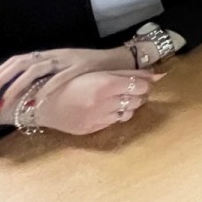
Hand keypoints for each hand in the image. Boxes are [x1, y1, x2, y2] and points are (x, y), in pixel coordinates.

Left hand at [0, 47, 132, 114]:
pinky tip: (37, 100)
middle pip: (20, 63)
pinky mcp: (82, 66)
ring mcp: (68, 59)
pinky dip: (46, 89)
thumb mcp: (65, 71)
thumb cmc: (93, 71)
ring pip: (35, 69)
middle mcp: (55, 54)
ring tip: (5, 104)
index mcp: (49, 55)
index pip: (16, 61)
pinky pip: (60, 77)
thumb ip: (47, 78)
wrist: (123, 61)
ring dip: (17, 87)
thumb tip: (23, 95)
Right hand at [32, 70, 163, 135]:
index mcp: (106, 84)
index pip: (141, 86)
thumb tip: (159, 75)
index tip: (140, 82)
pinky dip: (115, 115)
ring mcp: (99, 118)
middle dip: (138, 94)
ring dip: (128, 105)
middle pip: (138, 100)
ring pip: (129, 113)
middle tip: (130, 90)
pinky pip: (114, 122)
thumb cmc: (71, 82)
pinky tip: (106, 108)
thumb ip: (130, 73)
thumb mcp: (100, 72)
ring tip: (117, 99)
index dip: (144, 84)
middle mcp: (104, 102)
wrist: (42, 103)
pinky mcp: (93, 130)